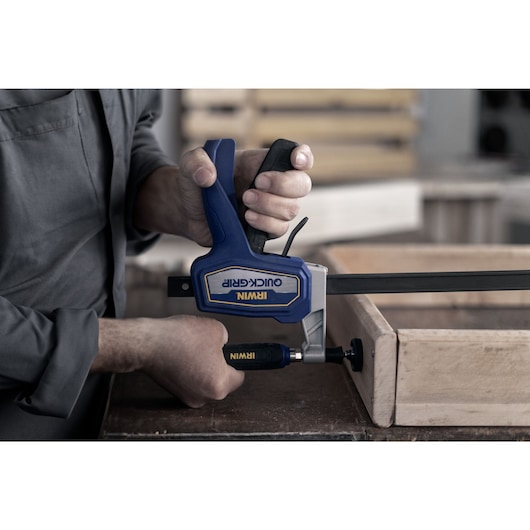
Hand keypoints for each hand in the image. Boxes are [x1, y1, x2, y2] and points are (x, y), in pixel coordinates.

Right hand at [94, 315, 244, 407]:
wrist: (149, 343)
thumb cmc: (180, 339)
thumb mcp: (217, 330)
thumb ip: (226, 341)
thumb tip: (222, 344)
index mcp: (219, 386)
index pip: (239, 377)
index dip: (237, 361)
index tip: (235, 355)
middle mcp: (204, 397)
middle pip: (221, 381)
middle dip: (218, 364)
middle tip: (211, 348)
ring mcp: (187, 397)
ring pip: (204, 381)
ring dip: (203, 367)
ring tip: (195, 349)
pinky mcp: (174, 392)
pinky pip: (190, 380)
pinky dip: (190, 369)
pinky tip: (184, 354)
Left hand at [134, 143, 312, 246]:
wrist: (188, 212)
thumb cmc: (195, 184)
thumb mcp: (190, 164)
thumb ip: (196, 162)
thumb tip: (208, 176)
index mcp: (261, 162)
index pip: (296, 155)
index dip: (303, 157)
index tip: (295, 160)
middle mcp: (273, 185)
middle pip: (302, 185)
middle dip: (283, 185)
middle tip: (256, 184)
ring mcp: (271, 209)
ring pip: (291, 210)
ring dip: (269, 206)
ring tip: (245, 203)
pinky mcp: (265, 229)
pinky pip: (279, 229)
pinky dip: (265, 224)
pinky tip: (246, 219)